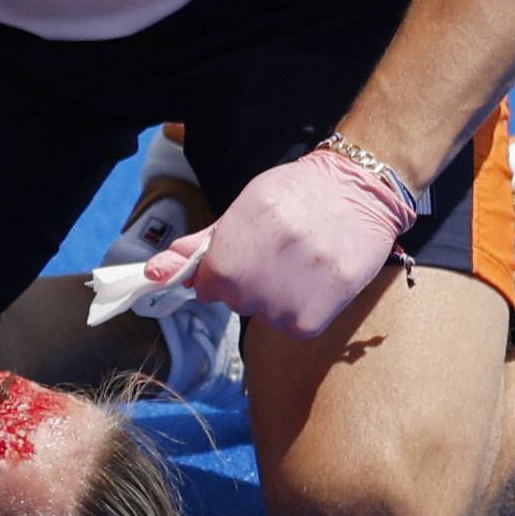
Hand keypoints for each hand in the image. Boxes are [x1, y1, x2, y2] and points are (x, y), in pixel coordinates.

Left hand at [144, 148, 415, 337]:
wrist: (361, 189)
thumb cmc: (296, 194)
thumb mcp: (243, 209)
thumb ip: (199, 246)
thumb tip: (154, 271)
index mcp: (230, 254)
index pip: (207, 286)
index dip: (225, 270)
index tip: (248, 253)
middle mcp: (255, 281)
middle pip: (236, 300)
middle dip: (251, 282)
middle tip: (282, 251)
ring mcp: (285, 302)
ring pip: (265, 315)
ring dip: (279, 296)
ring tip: (304, 260)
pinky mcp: (313, 319)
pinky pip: (294, 326)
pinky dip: (303, 308)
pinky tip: (318, 278)